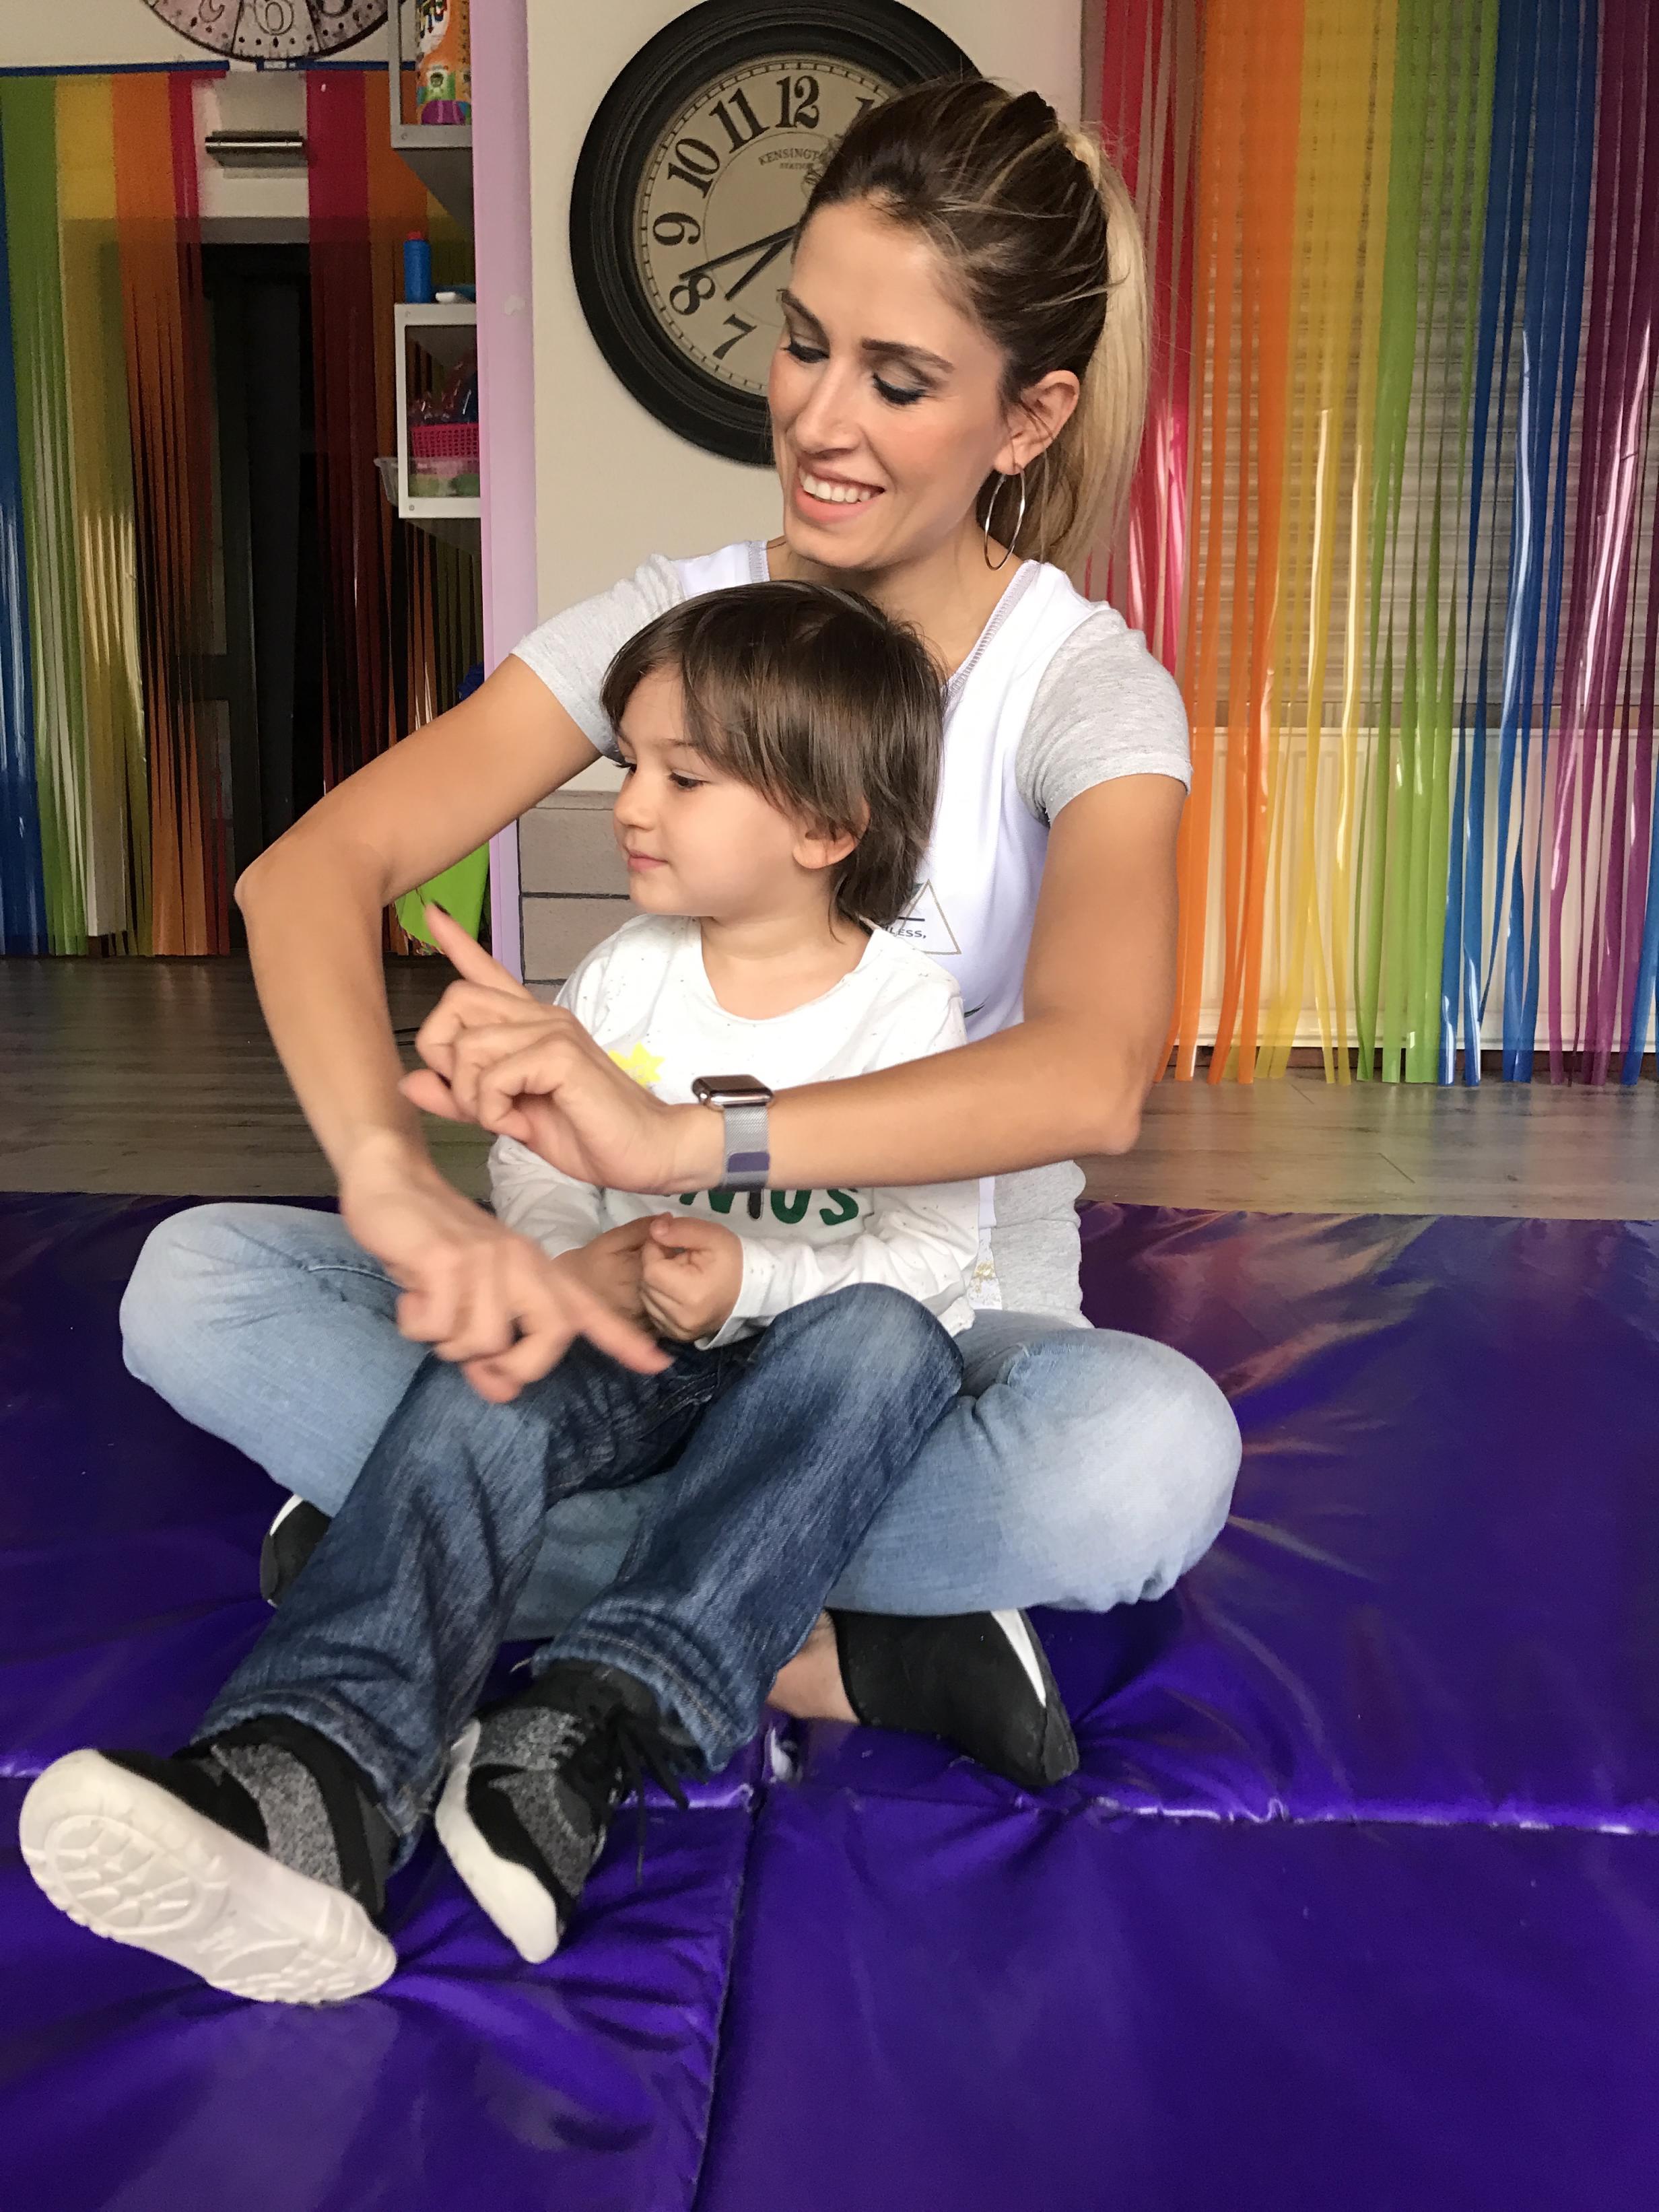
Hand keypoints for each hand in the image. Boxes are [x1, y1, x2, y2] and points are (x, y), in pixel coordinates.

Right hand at [338, 1139, 666, 1400]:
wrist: (393, 1182)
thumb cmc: (433, 1244)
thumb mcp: (467, 1297)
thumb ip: (488, 1346)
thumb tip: (502, 1392)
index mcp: (534, 1268)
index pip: (586, 1310)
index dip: (622, 1340)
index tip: (658, 1365)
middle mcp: (521, 1261)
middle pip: (550, 1336)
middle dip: (517, 1367)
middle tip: (478, 1365)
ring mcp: (487, 1259)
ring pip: (486, 1340)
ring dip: (450, 1343)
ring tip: (432, 1310)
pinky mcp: (447, 1260)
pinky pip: (440, 1326)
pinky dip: (417, 1322)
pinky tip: (412, 1295)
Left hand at [401, 906, 720, 1194]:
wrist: (650, 1151)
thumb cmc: (590, 1135)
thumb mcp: (510, 1118)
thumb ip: (461, 1099)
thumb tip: (408, 1081)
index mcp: (532, 1027)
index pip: (489, 974)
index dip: (458, 944)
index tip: (433, 914)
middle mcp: (541, 1018)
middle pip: (457, 1002)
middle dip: (443, 1056)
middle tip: (471, 1099)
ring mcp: (553, 1031)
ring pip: (469, 1047)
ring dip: (472, 1097)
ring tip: (504, 1120)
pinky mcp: (562, 1054)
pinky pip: (494, 1076)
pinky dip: (494, 1110)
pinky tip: (519, 1125)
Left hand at [639, 1214, 744, 1342]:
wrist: (748, 1290)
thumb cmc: (732, 1261)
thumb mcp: (712, 1235)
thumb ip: (682, 1230)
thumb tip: (654, 1229)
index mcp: (692, 1295)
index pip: (651, 1269)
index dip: (653, 1250)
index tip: (667, 1241)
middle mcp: (682, 1319)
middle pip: (646, 1284)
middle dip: (654, 1264)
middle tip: (674, 1255)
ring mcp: (678, 1331)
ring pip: (646, 1298)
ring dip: (654, 1281)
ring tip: (676, 1272)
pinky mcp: (676, 1336)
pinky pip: (653, 1312)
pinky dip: (658, 1297)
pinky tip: (675, 1288)